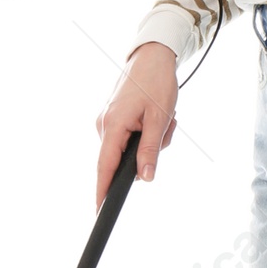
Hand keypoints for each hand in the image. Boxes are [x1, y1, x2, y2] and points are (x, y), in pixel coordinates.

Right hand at [95, 42, 177, 205]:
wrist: (152, 56)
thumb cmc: (156, 82)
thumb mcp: (159, 119)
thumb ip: (150, 151)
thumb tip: (145, 178)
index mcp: (112, 126)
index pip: (105, 167)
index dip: (103, 191)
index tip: (100, 212)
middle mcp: (104, 125)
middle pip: (123, 159)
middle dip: (148, 152)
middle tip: (166, 127)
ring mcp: (107, 122)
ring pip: (130, 149)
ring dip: (152, 140)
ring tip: (164, 118)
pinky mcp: (113, 118)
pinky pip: (130, 137)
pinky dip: (147, 132)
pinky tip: (156, 116)